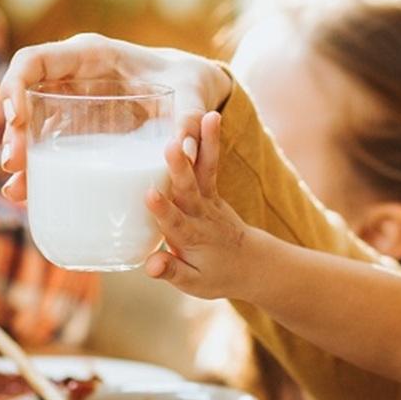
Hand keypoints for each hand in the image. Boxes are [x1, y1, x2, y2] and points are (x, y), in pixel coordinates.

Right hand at [0, 33, 231, 202]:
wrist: (193, 92)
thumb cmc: (189, 82)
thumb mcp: (192, 95)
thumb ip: (190, 117)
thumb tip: (185, 151)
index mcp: (92, 55)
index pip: (35, 59)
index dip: (15, 84)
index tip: (17, 119)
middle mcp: (74, 75)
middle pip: (24, 96)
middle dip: (13, 131)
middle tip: (15, 164)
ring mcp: (72, 101)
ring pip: (30, 124)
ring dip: (20, 155)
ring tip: (17, 189)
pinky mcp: (77, 127)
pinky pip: (47, 143)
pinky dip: (37, 168)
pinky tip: (28, 194)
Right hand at [141, 112, 261, 300]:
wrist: (251, 263)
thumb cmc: (215, 275)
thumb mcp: (192, 283)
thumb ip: (171, 272)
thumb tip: (151, 265)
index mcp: (190, 238)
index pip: (174, 223)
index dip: (161, 209)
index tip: (149, 193)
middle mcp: (201, 214)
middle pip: (188, 189)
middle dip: (179, 168)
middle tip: (172, 146)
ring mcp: (209, 199)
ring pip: (204, 169)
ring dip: (205, 143)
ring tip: (207, 117)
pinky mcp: (212, 188)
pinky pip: (210, 162)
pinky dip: (210, 141)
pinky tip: (211, 116)